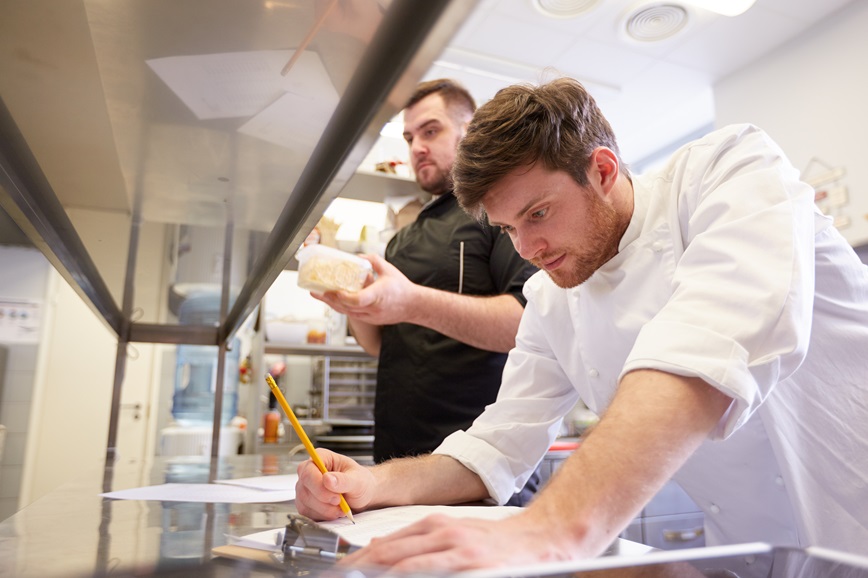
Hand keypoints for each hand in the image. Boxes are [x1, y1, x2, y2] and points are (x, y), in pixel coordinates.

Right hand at [294, 448, 376, 520]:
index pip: (308, 471)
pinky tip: (335, 512)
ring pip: (305, 502)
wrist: (362, 496)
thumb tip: (327, 479)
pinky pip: (307, 513)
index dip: (318, 485)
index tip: (336, 496)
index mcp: (321, 458)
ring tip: (341, 508)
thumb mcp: (358, 480)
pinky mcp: (305, 503)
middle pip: (304, 488)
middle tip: (341, 502)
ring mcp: (305, 488)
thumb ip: (344, 480)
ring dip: (325, 510)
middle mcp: (310, 472)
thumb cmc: (361, 482)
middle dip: (324, 500)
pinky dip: (322, 516)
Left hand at [311, 254, 419, 325]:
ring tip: (319, 295)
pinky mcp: (370, 320)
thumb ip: (372, 260)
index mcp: (379, 294)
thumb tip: (357, 257)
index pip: (359, 299)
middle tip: (316, 291)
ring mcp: (371, 316)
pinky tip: (333, 300)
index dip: (344, 296)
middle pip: (347, 306)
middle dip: (330, 299)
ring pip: (347, 312)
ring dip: (332, 303)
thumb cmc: (401, 288)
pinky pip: (351, 314)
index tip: (335, 290)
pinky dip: (341, 307)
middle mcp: (374, 307)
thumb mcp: (389, 269)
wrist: (412, 305)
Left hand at [339, 512, 574, 571]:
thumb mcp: (451, 533)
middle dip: (359, 569)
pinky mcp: (469, 564)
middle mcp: (442, 534)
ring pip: (403, 564)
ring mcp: (455, 550)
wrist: (537, 540)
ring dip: (377, 574)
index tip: (341, 571)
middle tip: (339, 577)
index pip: (385, 544)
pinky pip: (428, 572)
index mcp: (434, 525)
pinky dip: (407, 577)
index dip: (358, 560)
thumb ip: (416, 542)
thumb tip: (377, 550)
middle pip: (388, 554)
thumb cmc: (495, 543)